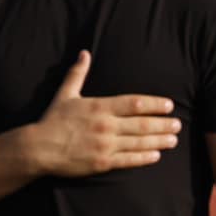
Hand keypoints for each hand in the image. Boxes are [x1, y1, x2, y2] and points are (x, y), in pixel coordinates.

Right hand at [29, 51, 180, 176]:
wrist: (38, 148)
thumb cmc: (51, 120)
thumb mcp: (64, 94)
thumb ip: (77, 74)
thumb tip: (84, 53)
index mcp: (99, 107)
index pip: (135, 103)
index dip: (155, 104)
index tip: (169, 106)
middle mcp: (105, 125)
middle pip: (143, 124)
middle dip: (163, 124)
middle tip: (178, 124)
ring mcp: (105, 145)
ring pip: (139, 142)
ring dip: (159, 140)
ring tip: (173, 139)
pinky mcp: (102, 162)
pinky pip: (129, 160)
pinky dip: (144, 157)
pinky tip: (156, 155)